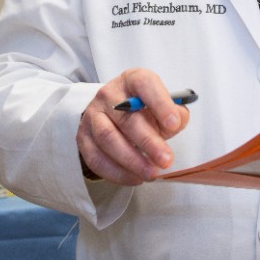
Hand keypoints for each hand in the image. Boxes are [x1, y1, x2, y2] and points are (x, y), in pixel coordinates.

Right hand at [76, 68, 191, 185]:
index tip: (174, 124)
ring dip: (131, 160)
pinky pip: (96, 158)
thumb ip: (175, 114)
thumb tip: (175, 123)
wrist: (112, 114)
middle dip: (148, 141)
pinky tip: (135, 178)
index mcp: (132, 80)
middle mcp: (109, 94)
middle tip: (166, 160)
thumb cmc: (143, 110)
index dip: (160, 103)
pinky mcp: (83, 137)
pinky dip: (117, 172)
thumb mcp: (162, 106)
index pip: (144, 84)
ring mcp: (93, 115)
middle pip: (126, 117)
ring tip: (152, 173)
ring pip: (107, 138)